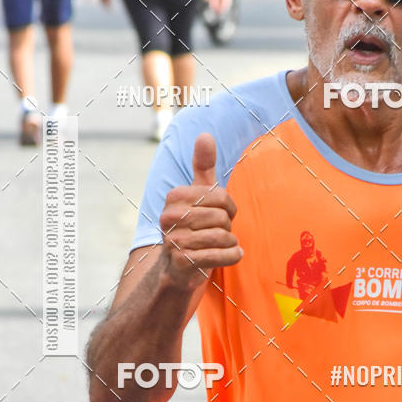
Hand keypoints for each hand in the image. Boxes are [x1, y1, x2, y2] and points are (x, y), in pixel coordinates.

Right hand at [159, 133, 242, 290]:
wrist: (180, 267)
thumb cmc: (195, 225)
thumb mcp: (199, 194)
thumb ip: (203, 165)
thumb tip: (205, 134)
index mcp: (174, 197)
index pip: (219, 196)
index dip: (229, 207)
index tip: (224, 214)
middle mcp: (169, 217)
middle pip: (221, 217)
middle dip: (228, 226)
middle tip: (221, 232)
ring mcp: (173, 241)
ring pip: (222, 236)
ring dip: (230, 243)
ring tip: (223, 245)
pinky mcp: (182, 262)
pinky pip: (220, 256)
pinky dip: (233, 256)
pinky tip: (232, 255)